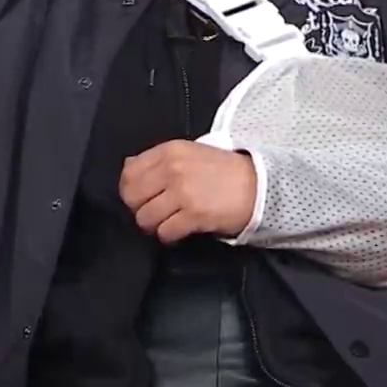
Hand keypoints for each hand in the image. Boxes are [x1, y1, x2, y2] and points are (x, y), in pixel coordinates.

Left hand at [119, 140, 258, 243]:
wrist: (259, 185)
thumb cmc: (225, 171)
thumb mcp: (190, 153)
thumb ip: (159, 160)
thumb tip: (128, 166)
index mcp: (170, 151)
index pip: (129, 173)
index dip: (131, 191)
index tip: (143, 198)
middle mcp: (173, 169)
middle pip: (133, 197)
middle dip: (141, 209)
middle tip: (156, 212)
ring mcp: (183, 192)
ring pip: (145, 218)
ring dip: (155, 225)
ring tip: (169, 222)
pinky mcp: (194, 214)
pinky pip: (165, 232)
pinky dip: (170, 235)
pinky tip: (180, 230)